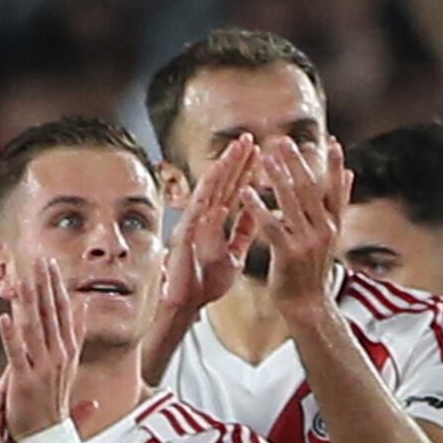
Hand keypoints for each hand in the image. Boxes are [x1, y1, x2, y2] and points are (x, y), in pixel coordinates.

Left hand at [0, 258, 82, 437]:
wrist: (49, 442)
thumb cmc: (54, 409)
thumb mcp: (69, 369)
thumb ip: (75, 343)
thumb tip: (82, 315)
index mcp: (68, 357)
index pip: (66, 316)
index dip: (59, 290)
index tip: (53, 267)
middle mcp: (58, 359)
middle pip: (52, 316)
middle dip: (47, 286)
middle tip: (41, 260)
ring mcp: (42, 369)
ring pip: (36, 329)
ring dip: (31, 302)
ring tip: (25, 278)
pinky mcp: (24, 381)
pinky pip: (17, 354)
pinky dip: (11, 336)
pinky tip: (4, 317)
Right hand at [160, 136, 262, 315]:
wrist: (188, 303)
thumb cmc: (206, 280)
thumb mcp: (233, 253)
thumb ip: (242, 233)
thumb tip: (257, 215)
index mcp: (216, 221)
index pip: (232, 189)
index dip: (244, 170)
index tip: (259, 150)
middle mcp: (202, 218)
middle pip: (220, 185)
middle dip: (233, 161)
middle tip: (248, 139)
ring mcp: (191, 227)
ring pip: (207, 195)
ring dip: (220, 174)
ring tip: (233, 156)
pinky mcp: (183, 242)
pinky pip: (197, 224)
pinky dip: (208, 210)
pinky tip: (219, 197)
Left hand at [258, 136, 348, 317]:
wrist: (307, 305)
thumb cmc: (312, 268)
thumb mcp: (330, 235)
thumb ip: (336, 203)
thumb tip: (349, 174)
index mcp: (334, 225)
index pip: (336, 190)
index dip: (335, 166)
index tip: (333, 142)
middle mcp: (324, 231)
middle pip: (311, 190)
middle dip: (297, 163)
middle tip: (284, 141)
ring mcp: (307, 242)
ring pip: (292, 203)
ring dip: (278, 177)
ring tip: (266, 157)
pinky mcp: (287, 253)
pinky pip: (271, 224)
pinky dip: (257, 206)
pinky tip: (246, 191)